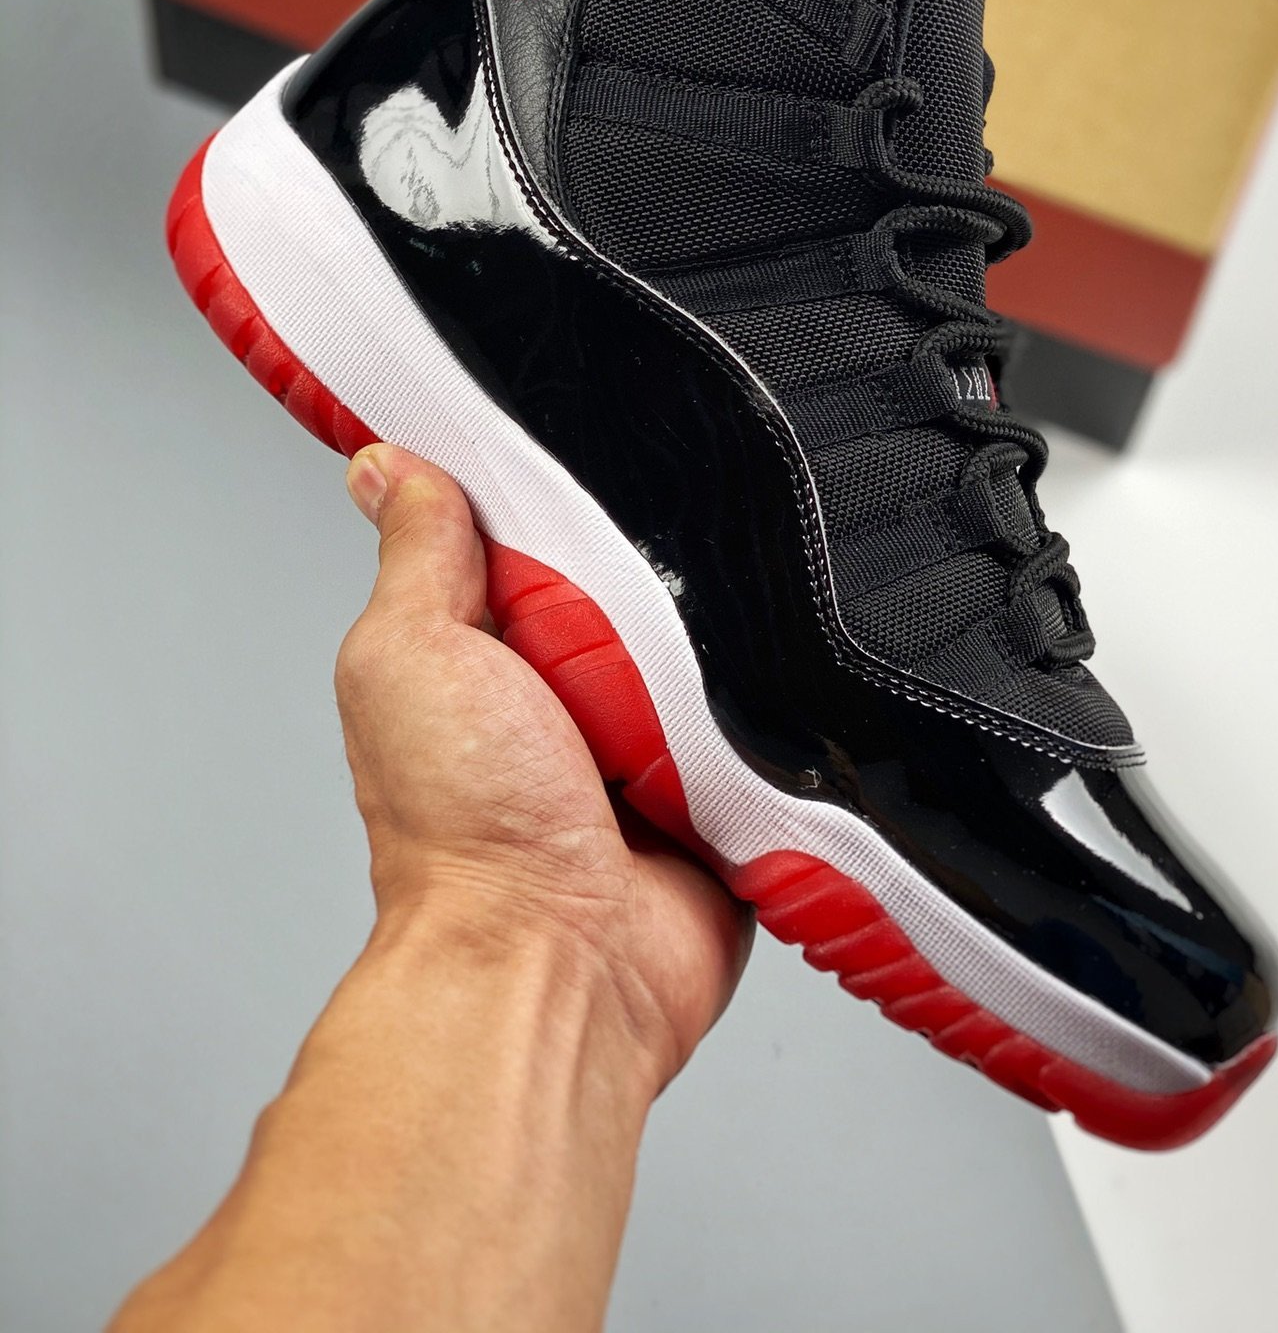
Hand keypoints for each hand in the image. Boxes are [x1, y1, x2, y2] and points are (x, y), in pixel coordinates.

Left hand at [338, 444, 752, 1092]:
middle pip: (637, 576)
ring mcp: (651, 743)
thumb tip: (388, 467)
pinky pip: (765, 715)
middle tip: (654, 564)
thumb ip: (419, 556)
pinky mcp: (722, 788)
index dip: (558, 488)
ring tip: (708, 635)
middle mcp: (571, 694)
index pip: (536, 531)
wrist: (557, 964)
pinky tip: (761, 686)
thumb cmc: (463, 832)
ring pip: (710, 641)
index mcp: (490, 650)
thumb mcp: (413, 652)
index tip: (591, 436)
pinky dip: (767, 704)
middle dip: (654, 560)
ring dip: (717, 636)